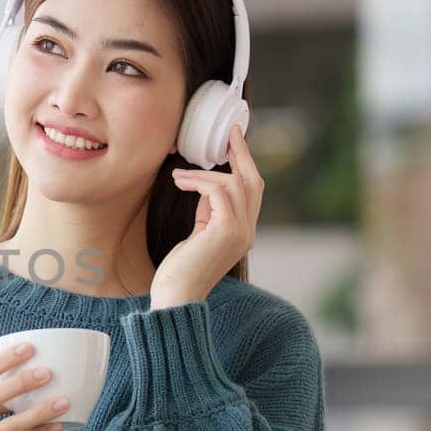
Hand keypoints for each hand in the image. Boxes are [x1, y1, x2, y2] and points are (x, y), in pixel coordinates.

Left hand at [151, 124, 262, 307]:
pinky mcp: (226, 231)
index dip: (246, 165)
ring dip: (204, 174)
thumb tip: (206, 189)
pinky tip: (180, 182)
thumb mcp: (197, 235)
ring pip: (234, 184)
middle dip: (242, 155)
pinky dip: (198, 182)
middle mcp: (247, 232)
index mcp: (243, 233)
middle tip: (229, 133)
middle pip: (254, 182)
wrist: (176, 297)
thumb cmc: (180, 270)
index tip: (235, 142)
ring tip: (178, 175)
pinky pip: (218, 192)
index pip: (252, 192)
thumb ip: (207, 213)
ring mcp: (240, 232)